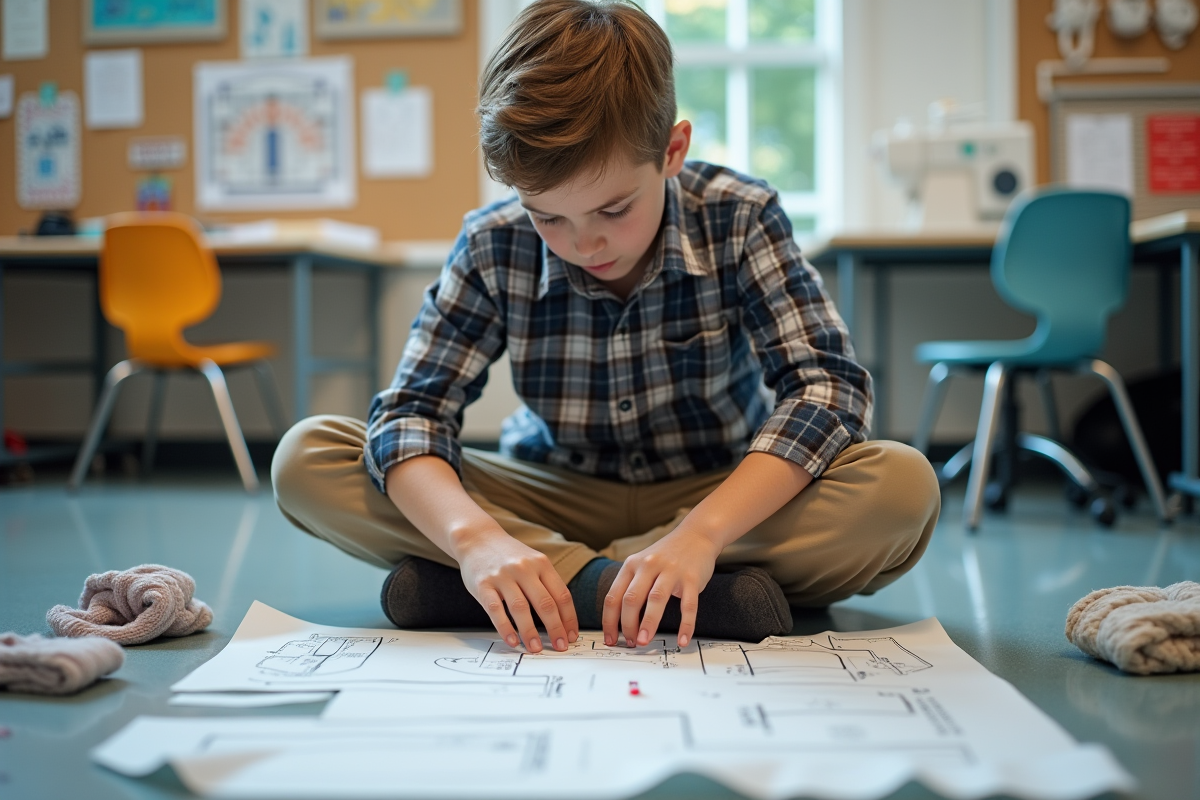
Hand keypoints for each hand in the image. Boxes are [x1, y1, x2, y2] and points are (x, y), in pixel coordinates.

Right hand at [454, 528, 578, 652]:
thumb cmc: (509, 556)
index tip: (571, 636)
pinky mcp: (483, 584)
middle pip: (545, 603)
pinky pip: (495, 609)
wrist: (477, 538)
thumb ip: (546, 583)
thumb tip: (562, 618)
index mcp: (541, 563)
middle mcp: (524, 568)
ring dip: (530, 632)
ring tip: (536, 648)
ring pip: (520, 608)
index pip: (562, 594)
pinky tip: (512, 640)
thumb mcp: (533, 561)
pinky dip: (505, 627)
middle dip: (555, 628)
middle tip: (561, 647)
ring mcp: (502, 576)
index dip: (569, 618)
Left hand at [602, 528, 720, 648]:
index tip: (610, 638)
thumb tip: (620, 622)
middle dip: (627, 625)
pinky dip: (685, 625)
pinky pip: (688, 606)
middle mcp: (648, 565)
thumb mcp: (642, 563)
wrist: (697, 535)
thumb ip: (631, 586)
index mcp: (632, 565)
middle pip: (631, 599)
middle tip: (630, 643)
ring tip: (643, 642)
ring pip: (656, 600)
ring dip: (648, 624)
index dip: (609, 621)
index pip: (613, 596)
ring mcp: (671, 571)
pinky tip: (682, 640)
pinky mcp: (691, 578)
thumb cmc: (667, 555)